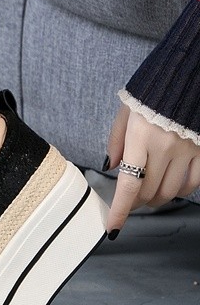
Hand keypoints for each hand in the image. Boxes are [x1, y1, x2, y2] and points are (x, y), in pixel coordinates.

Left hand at [105, 104, 199, 235]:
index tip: (114, 228)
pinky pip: (193, 183)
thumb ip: (116, 141)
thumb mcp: (125, 111)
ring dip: (155, 200)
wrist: (188, 76)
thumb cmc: (151, 93)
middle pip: (148, 192)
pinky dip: (179, 191)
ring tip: (148, 195)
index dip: (121, 211)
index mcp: (140, 138)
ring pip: (170, 192)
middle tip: (129, 202)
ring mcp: (188, 150)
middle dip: (135, 203)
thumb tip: (112, 168)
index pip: (129, 185)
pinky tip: (171, 187)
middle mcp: (165, 147)